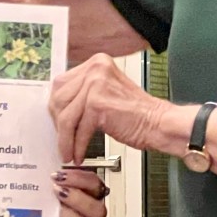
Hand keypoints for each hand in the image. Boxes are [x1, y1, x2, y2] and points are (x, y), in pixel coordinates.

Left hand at [50, 53, 170, 163]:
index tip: (57, 122)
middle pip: (59, 98)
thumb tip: (57, 108)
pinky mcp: (97, 103)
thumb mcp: (105, 93)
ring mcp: (96, 84)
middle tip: (62, 139)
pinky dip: (77, 146)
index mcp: (97, 62)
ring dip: (65, 140)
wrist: (159, 124)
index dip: (57, 107)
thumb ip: (83, 94)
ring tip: (68, 152)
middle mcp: (95, 68)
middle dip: (58, 123)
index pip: (62, 83)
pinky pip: (78, 129)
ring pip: (66, 116)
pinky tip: (78, 154)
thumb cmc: (136, 114)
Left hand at [52, 169, 107, 216]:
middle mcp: (91, 216)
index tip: (60, 175)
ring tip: (55, 210)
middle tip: (58, 191)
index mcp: (89, 195)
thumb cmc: (42, 203)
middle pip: (98, 209)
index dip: (80, 179)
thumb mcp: (48, 185)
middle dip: (77, 199)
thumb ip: (54, 177)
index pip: (94, 183)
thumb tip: (52, 172)